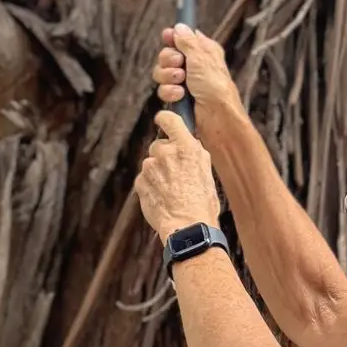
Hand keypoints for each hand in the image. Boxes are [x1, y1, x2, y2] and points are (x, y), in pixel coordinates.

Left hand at [136, 110, 222, 239]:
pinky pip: (143, 179)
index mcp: (186, 147)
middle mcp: (166, 153)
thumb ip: (193, 152)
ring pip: (151, 163)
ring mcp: (150, 168)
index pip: (169, 119)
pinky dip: (150, 185)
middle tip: (175, 172)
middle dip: (164, 155)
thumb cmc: (203, 202)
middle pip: (158, 144)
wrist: (188, 227)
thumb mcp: (206, 170)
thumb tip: (187, 143)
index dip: (164, 119)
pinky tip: (163, 196)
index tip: (163, 121)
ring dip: (158, 172)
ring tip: (171, 189)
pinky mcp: (140, 183)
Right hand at [153, 23, 239, 111]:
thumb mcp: (201, 58)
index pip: (183, 38)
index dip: (173, 37)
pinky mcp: (178, 97)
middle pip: (167, 55)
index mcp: (203, 51)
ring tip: (181, 82)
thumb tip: (179, 27)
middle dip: (169, 60)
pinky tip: (180, 95)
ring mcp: (185, 81)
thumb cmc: (215, 86)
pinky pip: (163, 89)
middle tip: (179, 64)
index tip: (167, 36)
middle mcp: (193, 65)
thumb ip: (187, 41)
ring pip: (162, 73)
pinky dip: (170, 92)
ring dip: (168, 77)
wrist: (216, 116)